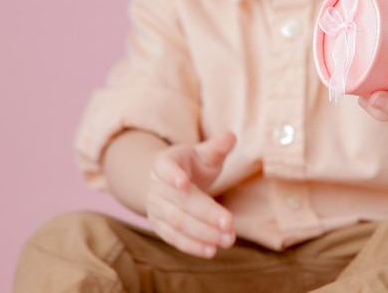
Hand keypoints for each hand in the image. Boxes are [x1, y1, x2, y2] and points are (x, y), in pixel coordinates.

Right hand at [146, 131, 236, 258]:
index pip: (166, 168)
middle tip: (229, 223)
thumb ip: (217, 147)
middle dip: (205, 214)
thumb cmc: (193, 164)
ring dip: (203, 233)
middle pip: (180, 202)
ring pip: (178, 223)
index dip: (173, 175)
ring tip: (228, 239)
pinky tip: (211, 250)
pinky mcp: (160, 227)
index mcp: (165, 162)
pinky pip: (174, 238)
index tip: (184, 182)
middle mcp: (156, 186)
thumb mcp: (204, 153)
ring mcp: (156, 208)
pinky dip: (192, 246)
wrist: (172, 182)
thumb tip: (231, 137)